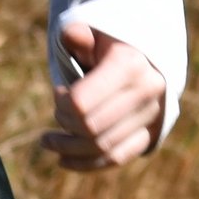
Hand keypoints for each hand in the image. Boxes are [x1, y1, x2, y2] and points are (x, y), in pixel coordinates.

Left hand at [40, 24, 164, 170]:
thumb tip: (73, 37)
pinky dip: (87, 164)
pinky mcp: (149, 135)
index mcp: (130, 65)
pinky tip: (63, 161)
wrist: (144, 59)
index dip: (62, 104)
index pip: (82, 103)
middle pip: (91, 128)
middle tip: (57, 115)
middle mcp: (147, 92)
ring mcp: (151, 116)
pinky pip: (116, 158)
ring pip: (102, 147)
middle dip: (65, 124)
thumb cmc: (109, 46)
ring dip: (68, 148)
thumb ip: (79, 34)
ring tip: (47, 142)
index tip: (58, 92)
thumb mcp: (94, 34)